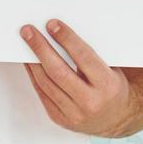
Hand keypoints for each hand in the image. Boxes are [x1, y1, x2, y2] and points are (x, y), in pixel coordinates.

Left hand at [20, 19, 133, 136]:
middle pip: (58, 71)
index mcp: (107, 86)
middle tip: (29, 32)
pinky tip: (30, 63)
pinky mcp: (60, 119)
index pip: (83, 57)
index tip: (52, 25)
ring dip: (32, 60)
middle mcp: (91, 102)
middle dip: (40, 48)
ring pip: (46, 83)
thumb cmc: (112, 89)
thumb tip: (62, 32)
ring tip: (26, 43)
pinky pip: (42, 94)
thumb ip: (89, 54)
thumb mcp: (110, 69)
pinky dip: (34, 75)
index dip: (66, 38)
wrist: (116, 118)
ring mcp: (74, 114)